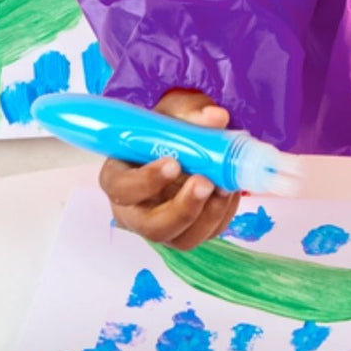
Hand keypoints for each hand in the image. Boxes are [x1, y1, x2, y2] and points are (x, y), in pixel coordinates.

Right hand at [98, 90, 241, 250]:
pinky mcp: (189, 233)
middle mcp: (136, 212)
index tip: (173, 164)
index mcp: (119, 180)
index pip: (121, 190)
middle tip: (205, 182)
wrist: (184, 143)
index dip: (146, 182)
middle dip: (183, 209)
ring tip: (226, 186)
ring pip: (182, 239)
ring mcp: (163, 226)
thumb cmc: (166, 129)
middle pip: (152, 227)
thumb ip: (189, 112)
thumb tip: (216, 118)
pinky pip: (206, 234)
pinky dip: (223, 214)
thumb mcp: (172, 111)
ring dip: (208, 215)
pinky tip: (230, 191)